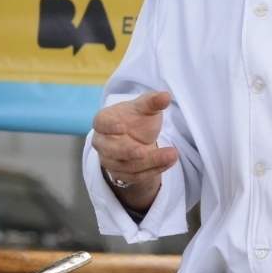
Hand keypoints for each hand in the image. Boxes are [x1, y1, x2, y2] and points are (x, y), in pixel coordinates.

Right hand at [93, 90, 178, 210]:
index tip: (122, 127)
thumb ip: (153, 102)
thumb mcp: (145, 107)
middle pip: (111, 150)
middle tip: (144, 151)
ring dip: (150, 162)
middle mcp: (102, 142)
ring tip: (171, 155)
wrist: (137, 138)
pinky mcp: (121, 174)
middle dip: (128, 152)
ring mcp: (110, 160)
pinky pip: (136, 176)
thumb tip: (166, 96)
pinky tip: (169, 162)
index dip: (109, 126)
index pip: (101, 123)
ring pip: (126, 166)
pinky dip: (154, 170)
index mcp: (103, 121)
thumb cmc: (136, 118)